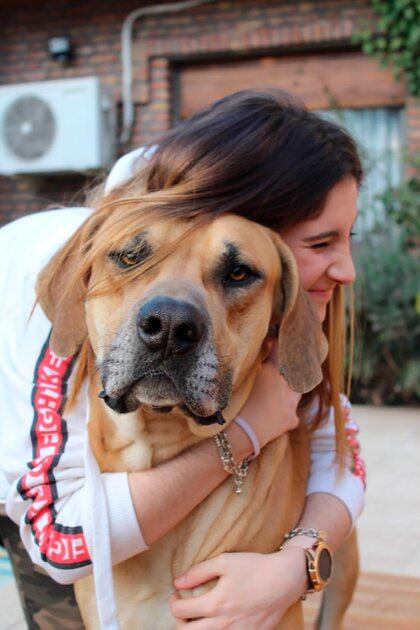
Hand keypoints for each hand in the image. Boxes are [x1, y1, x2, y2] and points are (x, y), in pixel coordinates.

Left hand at [170, 549, 307, 628]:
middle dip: (179, 621)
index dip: (173, 602)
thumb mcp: (225, 561)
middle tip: (183, 609)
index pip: (181, 611)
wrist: (284, 580)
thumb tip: (177, 582)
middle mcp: (223, 624)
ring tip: (197, 618)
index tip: (176, 593)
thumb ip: (199, 571)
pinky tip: (216, 622)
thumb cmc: (255, 567)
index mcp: (216, 604)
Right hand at [238, 341, 301, 449]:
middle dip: (286, 365)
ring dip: (290, 387)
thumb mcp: (243, 379)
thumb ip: (254, 366)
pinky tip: (276, 411)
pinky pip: (292, 410)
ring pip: (297, 390)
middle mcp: (286, 384)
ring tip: (278, 389)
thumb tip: (259, 357)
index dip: (274, 344)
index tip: (270, 343)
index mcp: (273, 371)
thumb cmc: (235, 403)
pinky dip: (285, 409)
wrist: (242, 433)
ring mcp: (291, 403)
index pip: (278, 349)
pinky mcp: (292, 419)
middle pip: (292, 369)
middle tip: (276, 365)